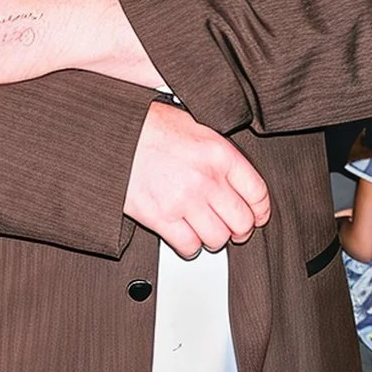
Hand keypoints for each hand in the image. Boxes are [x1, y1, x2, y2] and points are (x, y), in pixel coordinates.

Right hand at [122, 101, 270, 257]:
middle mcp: (206, 179)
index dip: (260, 210)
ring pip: (217, 239)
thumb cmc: (147, 126)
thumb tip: (233, 173)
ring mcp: (184, 200)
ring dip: (213, 239)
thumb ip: (216, 150)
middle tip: (232, 229)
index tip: (256, 216)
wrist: (111, 135)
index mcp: (218, 153)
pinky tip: (184, 236)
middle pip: (242, 222)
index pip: (257, 193)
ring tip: (204, 231)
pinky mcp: (160, 217)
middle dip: (239, 230)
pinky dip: (190, 247)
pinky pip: (189, 246)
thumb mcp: (192, 124)